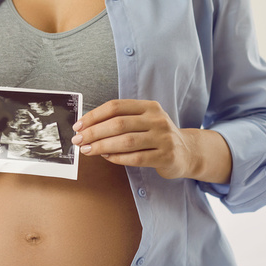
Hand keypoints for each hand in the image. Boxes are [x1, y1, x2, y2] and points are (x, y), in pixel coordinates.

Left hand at [71, 99, 195, 179]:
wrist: (187, 152)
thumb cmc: (158, 136)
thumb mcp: (144, 121)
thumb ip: (121, 121)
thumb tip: (88, 127)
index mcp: (149, 107)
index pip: (116, 106)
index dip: (94, 116)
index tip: (79, 125)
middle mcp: (157, 119)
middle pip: (119, 124)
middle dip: (94, 132)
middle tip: (78, 140)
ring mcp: (163, 138)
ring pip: (126, 141)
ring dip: (102, 146)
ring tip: (87, 150)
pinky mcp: (166, 156)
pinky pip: (136, 158)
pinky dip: (118, 158)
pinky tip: (106, 158)